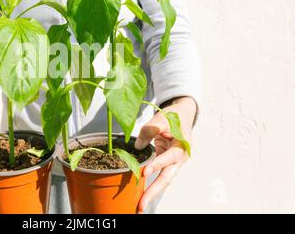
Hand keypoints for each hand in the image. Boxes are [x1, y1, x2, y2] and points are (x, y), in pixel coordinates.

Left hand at [135, 97, 196, 212]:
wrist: (183, 115)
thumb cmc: (174, 116)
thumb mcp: (162, 117)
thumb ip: (150, 129)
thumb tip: (138, 146)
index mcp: (182, 146)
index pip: (168, 158)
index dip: (157, 165)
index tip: (145, 172)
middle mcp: (179, 158)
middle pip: (167, 178)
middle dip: (153, 192)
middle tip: (141, 205)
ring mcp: (173, 162)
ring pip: (163, 180)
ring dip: (151, 192)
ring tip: (139, 205)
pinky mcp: (167, 163)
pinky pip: (158, 175)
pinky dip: (150, 184)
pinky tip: (141, 193)